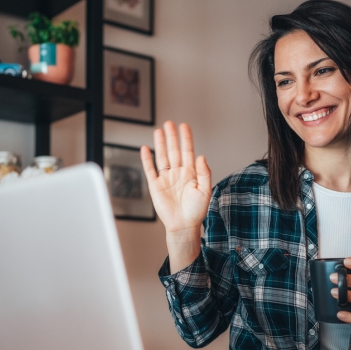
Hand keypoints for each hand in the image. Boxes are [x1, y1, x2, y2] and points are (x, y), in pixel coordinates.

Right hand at [141, 121, 210, 235]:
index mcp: (191, 173)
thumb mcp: (205, 191)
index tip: (184, 126)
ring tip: (158, 131)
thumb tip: (201, 156)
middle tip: (169, 123)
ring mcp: (166, 178)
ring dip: (159, 144)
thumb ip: (204, 173)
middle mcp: (178, 173)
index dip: (186, 139)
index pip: (188, 151)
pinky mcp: (156, 186)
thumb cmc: (196, 211)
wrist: (183, 226)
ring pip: (161, 157)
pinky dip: (147, 160)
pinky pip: (150, 170)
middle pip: (173, 151)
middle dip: (171, 137)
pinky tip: (145, 149)